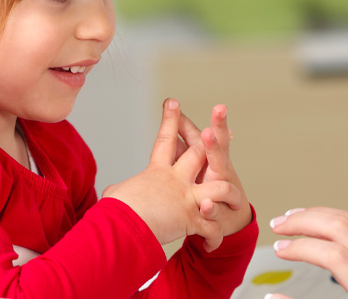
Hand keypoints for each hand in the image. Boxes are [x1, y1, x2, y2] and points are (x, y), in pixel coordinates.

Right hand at [102, 99, 242, 250]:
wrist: (122, 229)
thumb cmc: (115, 212)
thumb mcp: (117, 196)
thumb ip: (121, 191)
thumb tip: (112, 193)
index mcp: (156, 172)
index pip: (165, 140)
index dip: (170, 120)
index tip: (173, 101)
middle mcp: (175, 181)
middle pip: (199, 153)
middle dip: (212, 141)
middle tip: (217, 131)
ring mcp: (186, 199)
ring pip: (220, 187)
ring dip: (230, 195)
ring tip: (235, 202)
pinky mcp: (192, 220)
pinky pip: (211, 228)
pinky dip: (213, 238)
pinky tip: (212, 245)